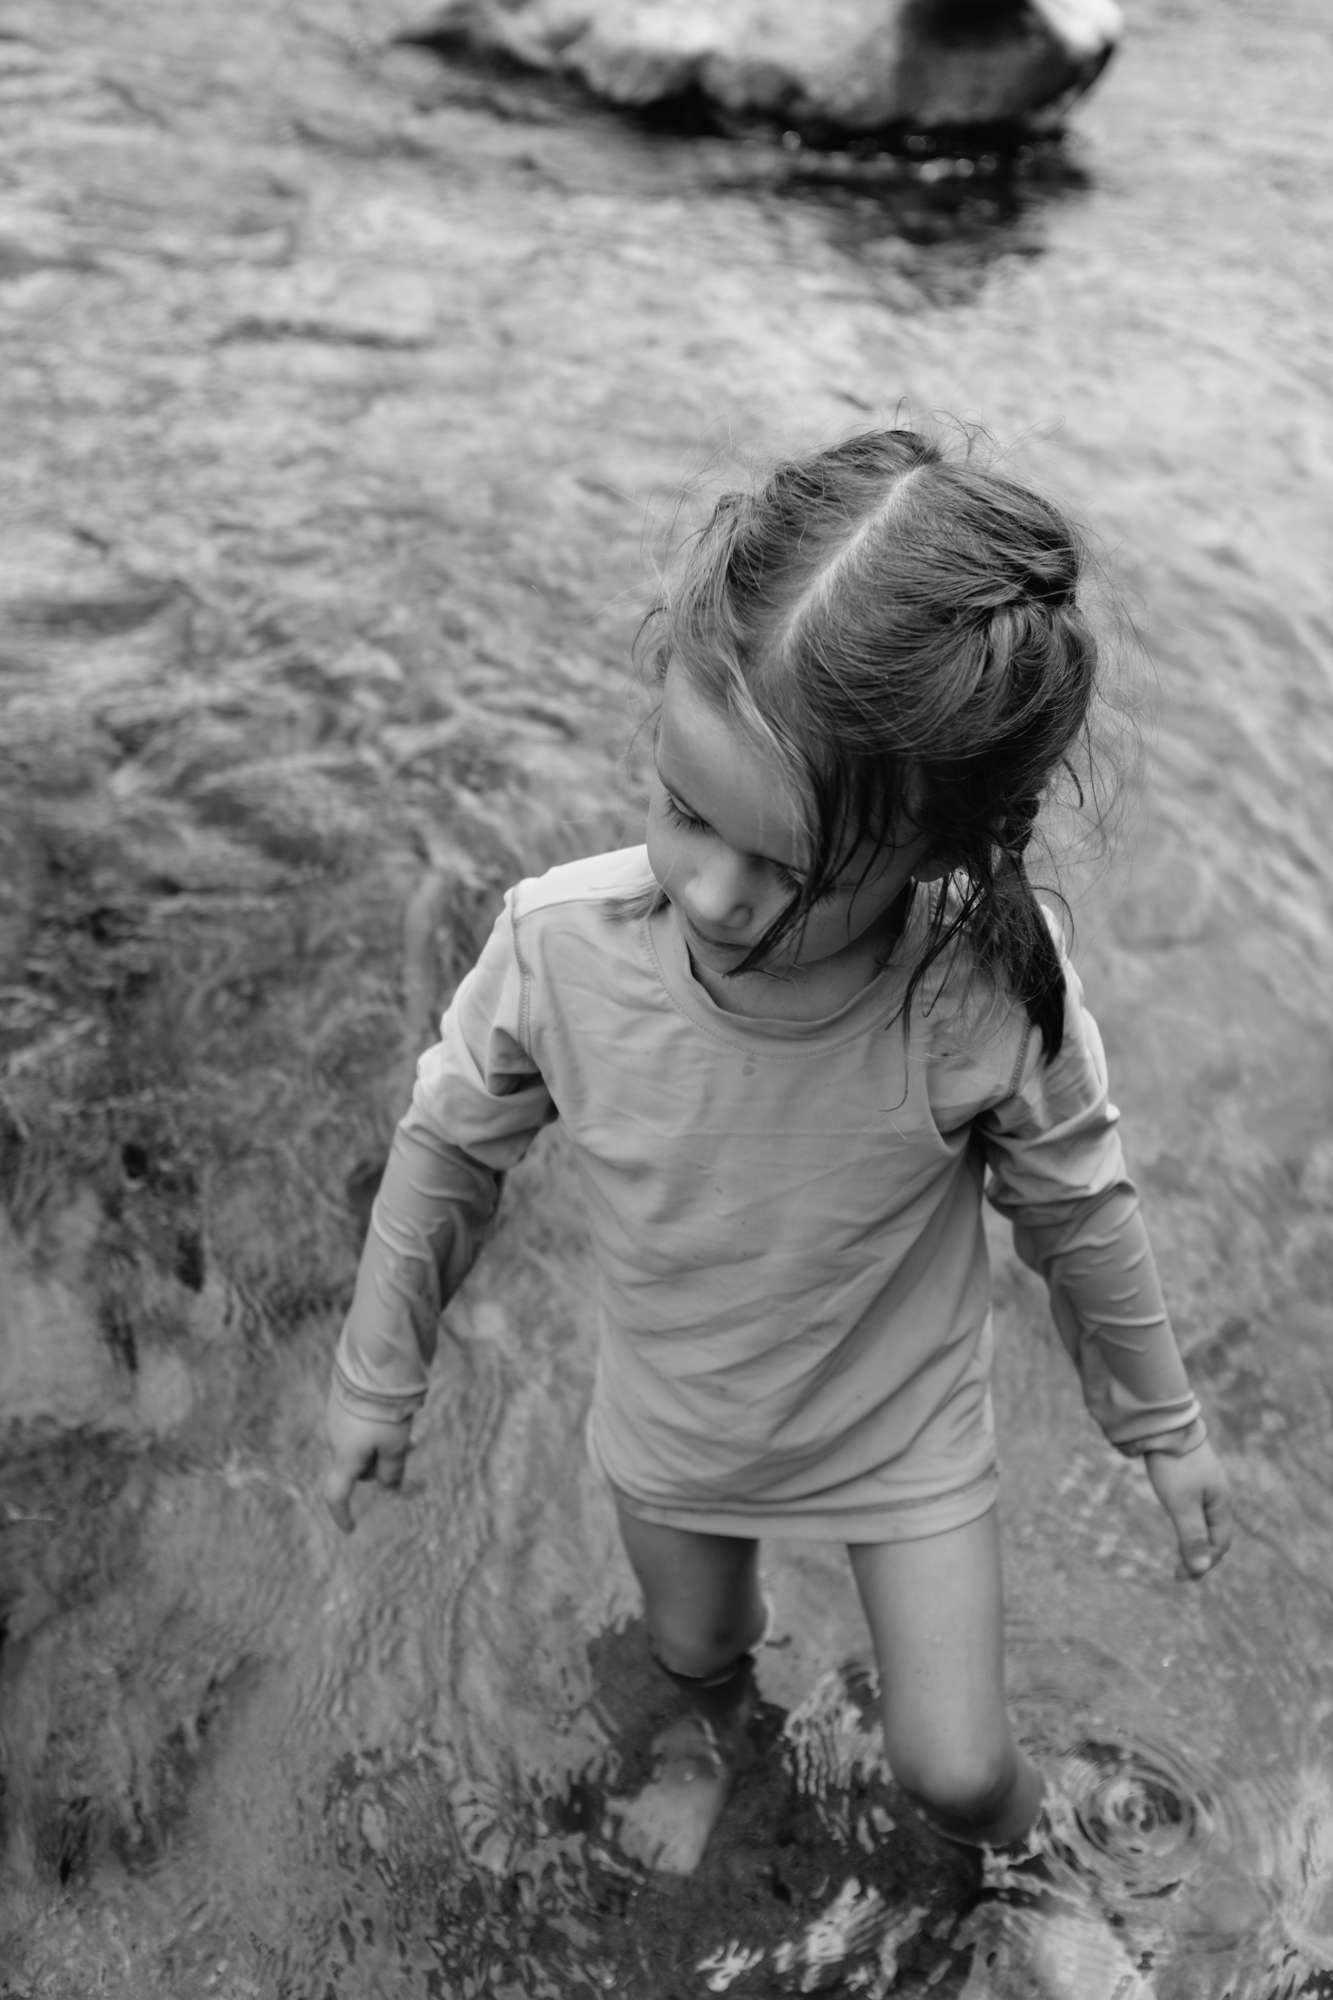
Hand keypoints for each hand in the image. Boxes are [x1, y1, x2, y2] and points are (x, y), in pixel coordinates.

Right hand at [323, 1393, 413, 1533]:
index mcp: (345, 1456)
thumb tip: (388, 1487)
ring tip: (410, 1427)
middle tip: (412, 1447)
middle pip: (358, 1465)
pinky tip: (396, 1411)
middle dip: (380, 1464)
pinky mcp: (342, 1401)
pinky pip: (360, 1424)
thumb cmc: (385, 1411)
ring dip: (383, 1442)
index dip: (342, 1513)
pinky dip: (377, 1426)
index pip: (337, 1494)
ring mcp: (337, 1418)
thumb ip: (391, 1471)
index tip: (351, 1529)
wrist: (374, 1365)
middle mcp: (335, 1439)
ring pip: (362, 1443)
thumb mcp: (395, 1446)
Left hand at [1145, 1437, 1232, 1579]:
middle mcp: (1217, 1495)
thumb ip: (1191, 1536)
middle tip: (1180, 1574)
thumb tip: (1200, 1569)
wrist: (1165, 1424)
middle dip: (1201, 1555)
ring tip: (1180, 1555)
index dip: (1203, 1563)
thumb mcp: (1181, 1503)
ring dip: (1194, 1539)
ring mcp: (1206, 1483)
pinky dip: (1189, 1522)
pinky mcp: (1191, 1474)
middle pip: (1215, 1534)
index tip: (1181, 1577)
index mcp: (1220, 1504)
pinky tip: (1178, 1521)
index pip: (1220, 1544)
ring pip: (1205, 1519)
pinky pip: (1195, 1506)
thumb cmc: (1175, 1464)